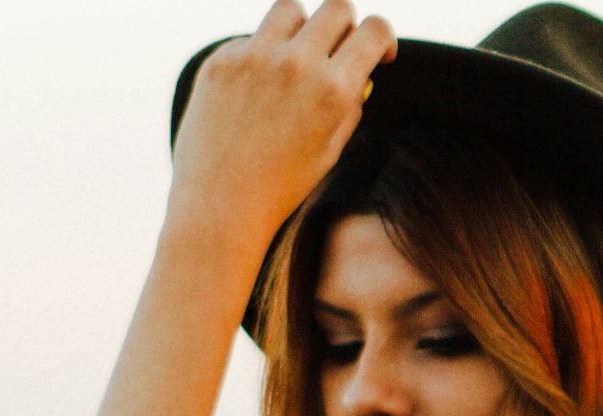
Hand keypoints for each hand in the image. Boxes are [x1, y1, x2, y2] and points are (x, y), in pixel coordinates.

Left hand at [165, 0, 397, 242]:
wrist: (219, 208)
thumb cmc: (280, 187)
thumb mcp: (331, 150)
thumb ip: (350, 103)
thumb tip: (358, 69)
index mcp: (333, 89)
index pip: (374, 30)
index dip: (383, 38)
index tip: (377, 52)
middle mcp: (296, 65)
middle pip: (337, 7)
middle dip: (345, 26)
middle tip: (336, 51)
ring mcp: (253, 58)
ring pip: (290, 10)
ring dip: (300, 28)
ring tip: (294, 59)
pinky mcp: (220, 62)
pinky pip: (250, 38)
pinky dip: (259, 55)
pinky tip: (252, 93)